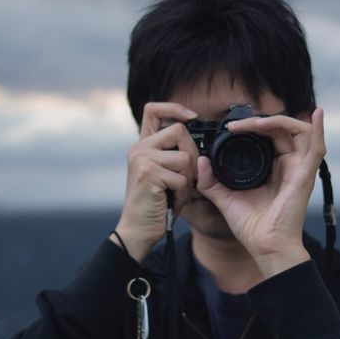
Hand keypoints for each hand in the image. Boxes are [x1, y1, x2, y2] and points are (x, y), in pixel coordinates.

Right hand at [114, 101, 198, 262]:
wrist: (138, 231)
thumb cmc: (156, 205)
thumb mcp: (164, 175)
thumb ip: (174, 156)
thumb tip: (202, 146)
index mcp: (141, 145)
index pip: (154, 109)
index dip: (175, 107)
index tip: (192, 117)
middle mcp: (138, 148)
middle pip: (180, 131)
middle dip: (193, 156)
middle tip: (187, 180)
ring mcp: (142, 159)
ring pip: (185, 157)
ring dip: (189, 180)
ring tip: (178, 194)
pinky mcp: (149, 173)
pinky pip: (182, 177)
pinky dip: (184, 194)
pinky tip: (173, 202)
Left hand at [195, 107, 325, 276]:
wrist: (265, 246)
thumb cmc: (252, 227)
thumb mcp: (224, 198)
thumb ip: (210, 181)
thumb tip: (200, 161)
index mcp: (273, 168)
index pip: (267, 136)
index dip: (252, 126)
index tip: (229, 129)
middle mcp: (288, 164)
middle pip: (281, 129)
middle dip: (259, 122)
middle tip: (235, 126)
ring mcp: (299, 168)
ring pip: (299, 131)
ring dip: (278, 121)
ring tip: (256, 123)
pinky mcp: (306, 176)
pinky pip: (317, 148)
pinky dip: (319, 130)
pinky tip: (317, 114)